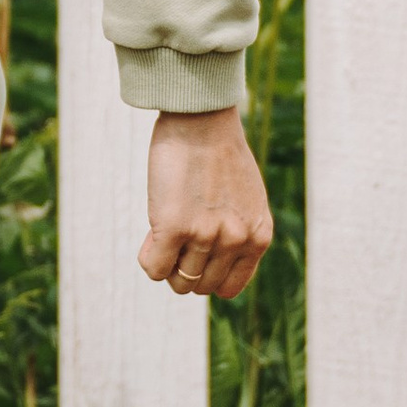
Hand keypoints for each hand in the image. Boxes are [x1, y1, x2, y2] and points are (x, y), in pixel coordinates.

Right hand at [138, 108, 272, 299]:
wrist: (201, 118)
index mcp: (258, 237)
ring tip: (167, 226)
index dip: (206, 274)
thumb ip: (237, 233)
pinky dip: (148, 256)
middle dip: (184, 267)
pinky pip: (154, 268)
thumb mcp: (245, 200)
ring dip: (166, 259)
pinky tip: (152, 232)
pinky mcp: (175, 227)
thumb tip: (207, 266)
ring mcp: (206, 236)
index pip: (228, 288)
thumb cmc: (218, 154)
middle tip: (178, 236)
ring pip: (177, 281)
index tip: (196, 253)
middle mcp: (236, 240)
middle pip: (199, 286)